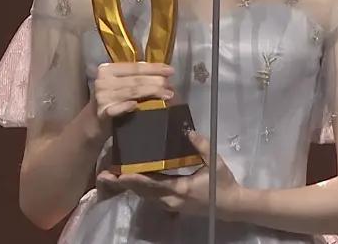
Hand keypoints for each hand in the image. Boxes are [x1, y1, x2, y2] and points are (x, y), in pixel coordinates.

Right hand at [93, 61, 175, 129]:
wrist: (92, 122)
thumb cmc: (111, 99)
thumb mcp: (120, 84)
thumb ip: (135, 77)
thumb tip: (162, 74)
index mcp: (108, 69)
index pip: (135, 67)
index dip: (154, 68)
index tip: (170, 70)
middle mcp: (103, 80)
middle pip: (135, 80)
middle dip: (156, 82)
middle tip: (170, 86)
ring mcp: (102, 97)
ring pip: (132, 92)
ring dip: (151, 93)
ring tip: (167, 95)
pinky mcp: (101, 112)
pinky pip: (117, 109)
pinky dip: (126, 107)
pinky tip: (136, 106)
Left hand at [115, 130, 242, 218]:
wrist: (232, 206)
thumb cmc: (223, 184)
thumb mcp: (215, 162)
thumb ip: (201, 146)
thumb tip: (188, 131)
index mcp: (180, 189)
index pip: (153, 184)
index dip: (136, 179)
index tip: (120, 173)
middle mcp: (171, 200)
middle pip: (142, 192)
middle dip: (124, 184)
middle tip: (106, 175)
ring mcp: (170, 205)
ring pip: (144, 196)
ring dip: (130, 186)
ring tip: (113, 176)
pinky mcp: (172, 205)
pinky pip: (151, 197)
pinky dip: (140, 189)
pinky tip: (132, 180)